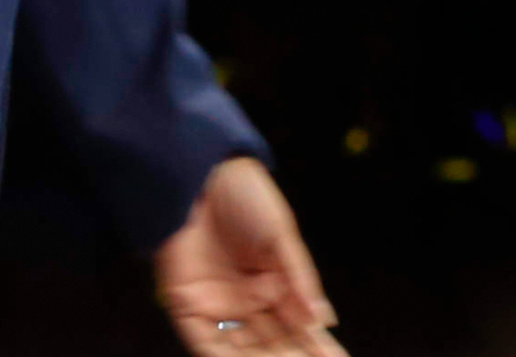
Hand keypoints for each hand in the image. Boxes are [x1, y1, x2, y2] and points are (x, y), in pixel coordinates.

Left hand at [153, 153, 342, 356]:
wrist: (199, 176)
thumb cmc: (244, 197)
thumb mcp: (281, 234)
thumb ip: (301, 277)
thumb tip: (325, 318)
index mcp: (275, 282)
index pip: (300, 323)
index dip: (317, 345)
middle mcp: (249, 299)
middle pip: (276, 341)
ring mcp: (220, 306)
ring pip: (246, 348)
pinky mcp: (190, 308)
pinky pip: (209, 343)